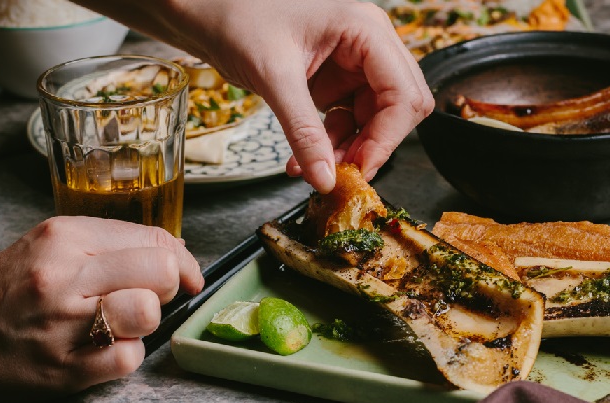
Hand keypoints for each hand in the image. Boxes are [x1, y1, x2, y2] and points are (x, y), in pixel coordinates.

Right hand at [0, 217, 203, 402]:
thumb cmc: (8, 289)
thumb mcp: (50, 246)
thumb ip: (108, 243)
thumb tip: (174, 253)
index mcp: (63, 236)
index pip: (153, 239)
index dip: (180, 261)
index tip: (183, 275)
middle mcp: (63, 275)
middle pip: (160, 273)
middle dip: (166, 289)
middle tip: (146, 297)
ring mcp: (63, 323)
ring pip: (148, 313)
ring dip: (144, 322)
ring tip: (120, 323)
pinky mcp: (64, 368)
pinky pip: (128, 359)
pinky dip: (124, 356)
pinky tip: (101, 349)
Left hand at [75, 0, 433, 192]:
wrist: (206, 11)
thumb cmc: (238, 19)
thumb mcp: (274, 78)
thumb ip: (304, 133)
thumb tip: (325, 178)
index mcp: (365, 29)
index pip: (402, 93)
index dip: (386, 138)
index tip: (357, 169)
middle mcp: (367, 43)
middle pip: (399, 106)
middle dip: (372, 143)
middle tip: (339, 171)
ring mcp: (352, 60)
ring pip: (374, 117)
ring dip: (348, 147)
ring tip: (310, 167)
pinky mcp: (333, 77)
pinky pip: (348, 117)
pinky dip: (330, 141)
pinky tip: (303, 157)